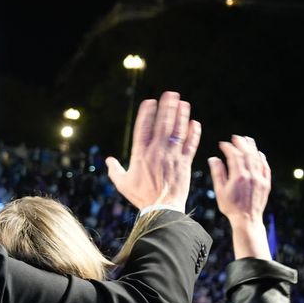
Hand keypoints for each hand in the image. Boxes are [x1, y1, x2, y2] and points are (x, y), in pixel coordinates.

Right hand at [106, 91, 200, 209]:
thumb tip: (109, 160)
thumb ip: (115, 170)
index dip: (147, 113)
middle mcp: (157, 152)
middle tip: (171, 94)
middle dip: (168, 107)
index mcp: (141, 155)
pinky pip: (190, 145)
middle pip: (164, 124)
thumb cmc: (140, 197)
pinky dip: (193, 133)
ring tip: (183, 103)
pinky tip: (194, 123)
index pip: (144, 128)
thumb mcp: (122, 183)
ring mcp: (173, 156)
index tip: (150, 101)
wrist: (162, 208)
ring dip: (182, 115)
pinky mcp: (185, 163)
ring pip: (179, 131)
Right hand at [207, 135, 270, 226]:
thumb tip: (213, 158)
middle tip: (236, 137)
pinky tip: (259, 153)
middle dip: (241, 144)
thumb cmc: (230, 207)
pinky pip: (265, 167)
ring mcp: (260, 179)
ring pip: (257, 159)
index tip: (222, 144)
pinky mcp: (266, 183)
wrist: (247, 219)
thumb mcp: (220, 191)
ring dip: (252, 148)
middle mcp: (251, 176)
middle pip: (247, 154)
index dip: (228, 148)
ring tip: (247, 140)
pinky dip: (262, 159)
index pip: (234, 156)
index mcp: (238, 177)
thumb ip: (218, 173)